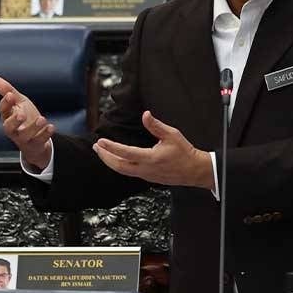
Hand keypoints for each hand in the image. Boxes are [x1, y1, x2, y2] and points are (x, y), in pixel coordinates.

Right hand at [0, 76, 53, 170]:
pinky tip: (51, 126)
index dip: (6, 103)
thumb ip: (8, 91)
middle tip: (21, 114)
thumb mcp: (19, 102)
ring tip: (41, 119)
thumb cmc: (26, 117)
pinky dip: (45, 134)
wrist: (36, 138)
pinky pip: (39, 141)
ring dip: (33, 128)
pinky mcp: (35, 144)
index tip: (11, 95)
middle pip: (9, 127)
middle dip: (14, 121)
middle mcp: (13, 129)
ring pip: (25, 136)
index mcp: (8, 117)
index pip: (3, 110)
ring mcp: (24, 138)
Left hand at [93, 111, 213, 190]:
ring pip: (122, 171)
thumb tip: (145, 115)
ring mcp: (146, 175)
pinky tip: (117, 159)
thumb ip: (156, 125)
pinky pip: (129, 173)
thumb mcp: (172, 134)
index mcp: (151, 158)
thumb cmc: (185, 152)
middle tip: (97, 147)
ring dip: (110, 162)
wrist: (195, 170)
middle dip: (104, 157)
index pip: (125, 153)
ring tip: (103, 152)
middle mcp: (146, 169)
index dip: (111, 147)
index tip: (101, 141)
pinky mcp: (148, 178)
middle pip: (118, 166)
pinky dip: (119, 165)